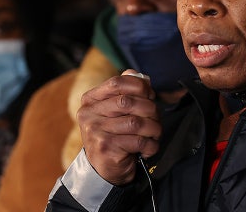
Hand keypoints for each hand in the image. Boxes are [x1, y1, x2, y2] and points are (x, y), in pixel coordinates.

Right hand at [77, 69, 160, 184]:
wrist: (103, 168)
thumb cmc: (114, 134)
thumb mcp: (114, 111)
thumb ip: (126, 91)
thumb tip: (142, 78)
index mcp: (90, 100)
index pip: (116, 82)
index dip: (139, 86)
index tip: (150, 94)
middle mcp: (89, 114)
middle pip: (128, 102)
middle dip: (150, 109)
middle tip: (156, 118)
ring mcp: (96, 132)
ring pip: (136, 122)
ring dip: (153, 128)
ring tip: (154, 133)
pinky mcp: (107, 148)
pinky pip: (139, 141)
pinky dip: (150, 145)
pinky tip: (148, 148)